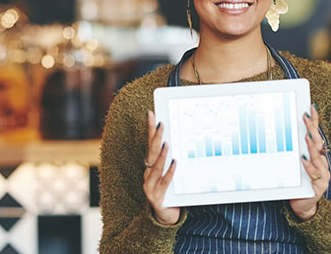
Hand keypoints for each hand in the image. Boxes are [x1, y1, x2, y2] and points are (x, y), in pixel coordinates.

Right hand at [143, 110, 179, 225]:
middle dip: (155, 137)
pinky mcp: (157, 198)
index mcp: (150, 167)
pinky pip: (165, 182)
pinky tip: (175, 163)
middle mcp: (147, 175)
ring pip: (155, 167)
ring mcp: (150, 187)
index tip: (151, 113)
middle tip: (161, 124)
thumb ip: (173, 159)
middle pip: (151, 152)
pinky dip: (170, 172)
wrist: (165, 216)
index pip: (149, 144)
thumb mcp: (170, 174)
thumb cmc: (170, 191)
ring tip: (166, 143)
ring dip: (161, 155)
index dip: (150, 129)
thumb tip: (183, 139)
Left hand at [289, 104, 329, 220]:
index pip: (317, 135)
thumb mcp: (295, 164)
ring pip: (318, 157)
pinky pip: (314, 175)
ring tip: (307, 135)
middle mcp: (322, 163)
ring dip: (312, 146)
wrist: (303, 205)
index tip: (310, 107)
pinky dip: (308, 166)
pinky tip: (303, 159)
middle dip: (312, 129)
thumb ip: (294, 150)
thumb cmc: (299, 182)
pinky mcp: (319, 187)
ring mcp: (322, 175)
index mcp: (317, 155)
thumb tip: (282, 132)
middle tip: (306, 118)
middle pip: (318, 143)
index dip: (315, 121)